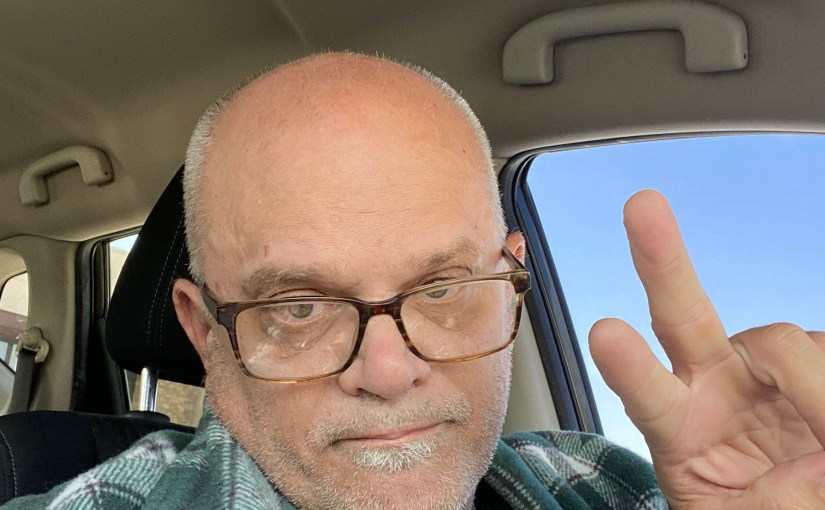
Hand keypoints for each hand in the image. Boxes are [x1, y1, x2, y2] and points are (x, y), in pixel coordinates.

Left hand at [589, 190, 824, 508]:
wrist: (795, 501)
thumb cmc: (748, 508)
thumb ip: (775, 498)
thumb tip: (820, 460)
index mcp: (677, 427)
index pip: (649, 394)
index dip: (630, 366)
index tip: (605, 333)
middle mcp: (712, 385)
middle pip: (680, 313)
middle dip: (661, 260)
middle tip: (641, 206)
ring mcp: (762, 372)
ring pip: (787, 343)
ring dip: (813, 385)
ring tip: (819, 443)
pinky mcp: (811, 368)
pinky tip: (820, 416)